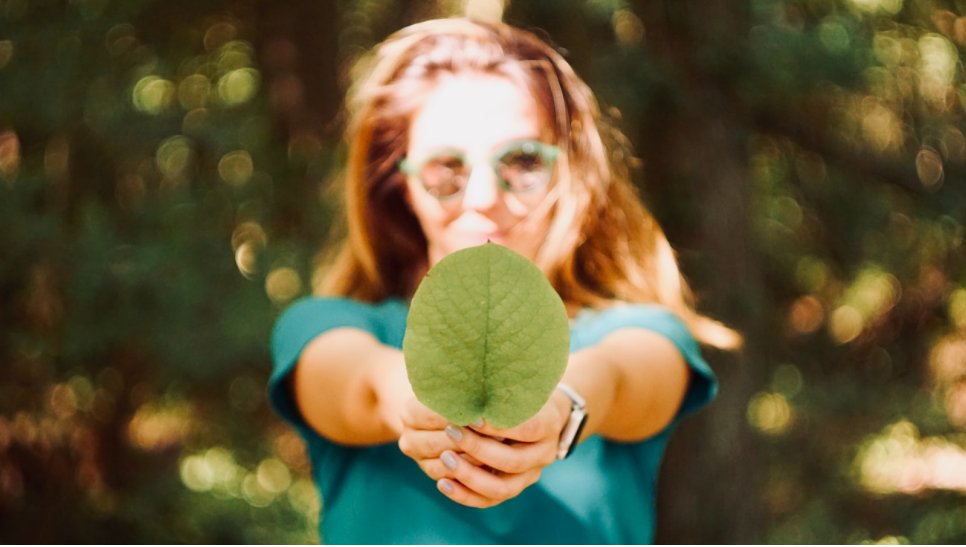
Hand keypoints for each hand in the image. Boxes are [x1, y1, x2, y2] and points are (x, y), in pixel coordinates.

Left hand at [398, 392, 570, 507]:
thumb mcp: (519, 382)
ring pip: (501, 488)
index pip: (526, 428)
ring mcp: (530, 475)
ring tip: (444, 459)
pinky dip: (465, 495)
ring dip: (469, 476)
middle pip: (511, 461)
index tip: (471, 416)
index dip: (497, 425)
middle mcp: (544, 454)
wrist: (543, 414)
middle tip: (450, 432)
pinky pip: (489, 501)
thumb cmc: (523, 391)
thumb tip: (467, 375)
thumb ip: (501, 386)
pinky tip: (443, 482)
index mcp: (549, 424)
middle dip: (477, 448)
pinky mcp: (513, 487)